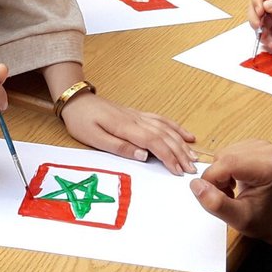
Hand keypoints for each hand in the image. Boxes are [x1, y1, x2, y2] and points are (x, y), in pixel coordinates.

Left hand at [60, 92, 197, 174]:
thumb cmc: (82, 121)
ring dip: (182, 143)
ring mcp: (139, 116)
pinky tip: (187, 135)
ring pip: (166, 128)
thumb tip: (143, 155)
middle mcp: (137, 120)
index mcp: (126, 127)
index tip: (178, 171)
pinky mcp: (138, 115)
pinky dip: (177, 128)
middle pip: (165, 136)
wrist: (77, 100)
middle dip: (180, 154)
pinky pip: (162, 120)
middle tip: (192, 170)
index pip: (154, 142)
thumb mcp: (94, 139)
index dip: (168, 157)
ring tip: (194, 156)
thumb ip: (119, 147)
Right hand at [188, 139, 271, 246]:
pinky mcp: (256, 145)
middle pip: (224, 157)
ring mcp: (264, 147)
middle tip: (227, 195)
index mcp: (270, 169)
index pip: (228, 163)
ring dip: (220, 172)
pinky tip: (235, 179)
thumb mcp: (238, 219)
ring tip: (232, 189)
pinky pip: (228, 152)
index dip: (212, 178)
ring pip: (223, 154)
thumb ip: (217, 204)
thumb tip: (197, 185)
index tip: (213, 195)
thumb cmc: (263, 219)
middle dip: (216, 177)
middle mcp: (269, 152)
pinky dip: (225, 167)